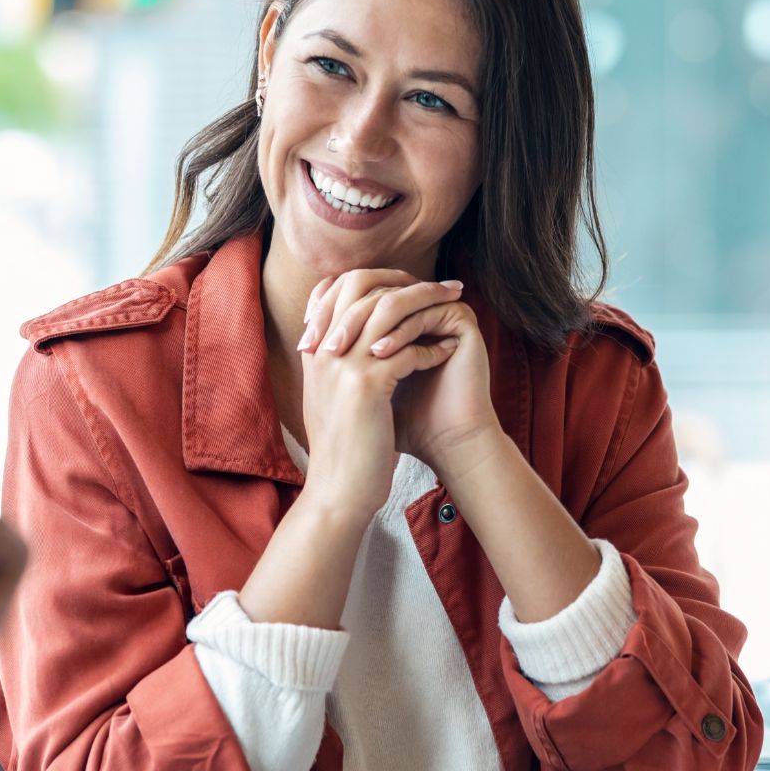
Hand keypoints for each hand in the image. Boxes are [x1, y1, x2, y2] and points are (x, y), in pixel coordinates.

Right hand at [293, 270, 462, 520]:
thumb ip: (340, 364)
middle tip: (443, 285)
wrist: (337, 492)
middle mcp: (322, 351)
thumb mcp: (332, 398)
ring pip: (388, 311)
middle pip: (362, 287)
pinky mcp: (366, 386)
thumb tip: (368, 340)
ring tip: (456, 305)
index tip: (410, 283)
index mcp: (314, 351)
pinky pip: (406, 350)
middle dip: (408, 282)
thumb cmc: (344, 449)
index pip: (336, 288)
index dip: (376, 278)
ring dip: (428, 305)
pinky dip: (431, 348)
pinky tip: (448, 351)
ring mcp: (341, 365)